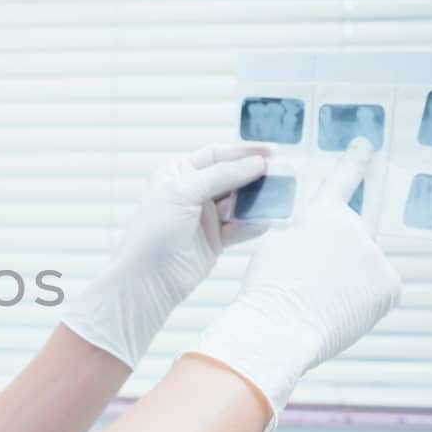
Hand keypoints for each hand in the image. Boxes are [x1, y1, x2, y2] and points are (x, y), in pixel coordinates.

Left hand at [61, 143, 271, 369]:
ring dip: (258, 201)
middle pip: (232, 177)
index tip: (272, 152)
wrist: (147, 280)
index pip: (216, 155)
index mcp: (178, 173)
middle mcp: (192, 192)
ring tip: (279, 197)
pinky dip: (253, 224)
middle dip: (256, 176)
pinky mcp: (214, 241)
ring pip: (239, 203)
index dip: (244, 152)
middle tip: (283, 174)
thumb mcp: (184, 193)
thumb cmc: (154, 231)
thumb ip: (221, 175)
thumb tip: (257, 163)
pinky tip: (266, 222)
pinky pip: (240, 227)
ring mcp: (204, 217)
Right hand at [185, 138, 401, 431]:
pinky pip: (380, 289)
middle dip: (340, 258)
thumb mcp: (276, 247)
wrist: (279, 328)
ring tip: (322, 303)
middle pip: (353, 239)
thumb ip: (306, 234)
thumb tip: (327, 243)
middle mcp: (354, 227)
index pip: (342, 179)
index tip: (366, 144)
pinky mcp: (391, 284)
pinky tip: (342, 310)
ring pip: (366, 266)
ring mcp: (375, 254)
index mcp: (320, 214)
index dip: (355, 160)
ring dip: (351, 280)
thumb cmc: (267, 292)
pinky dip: (366, 300)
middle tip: (314, 284)